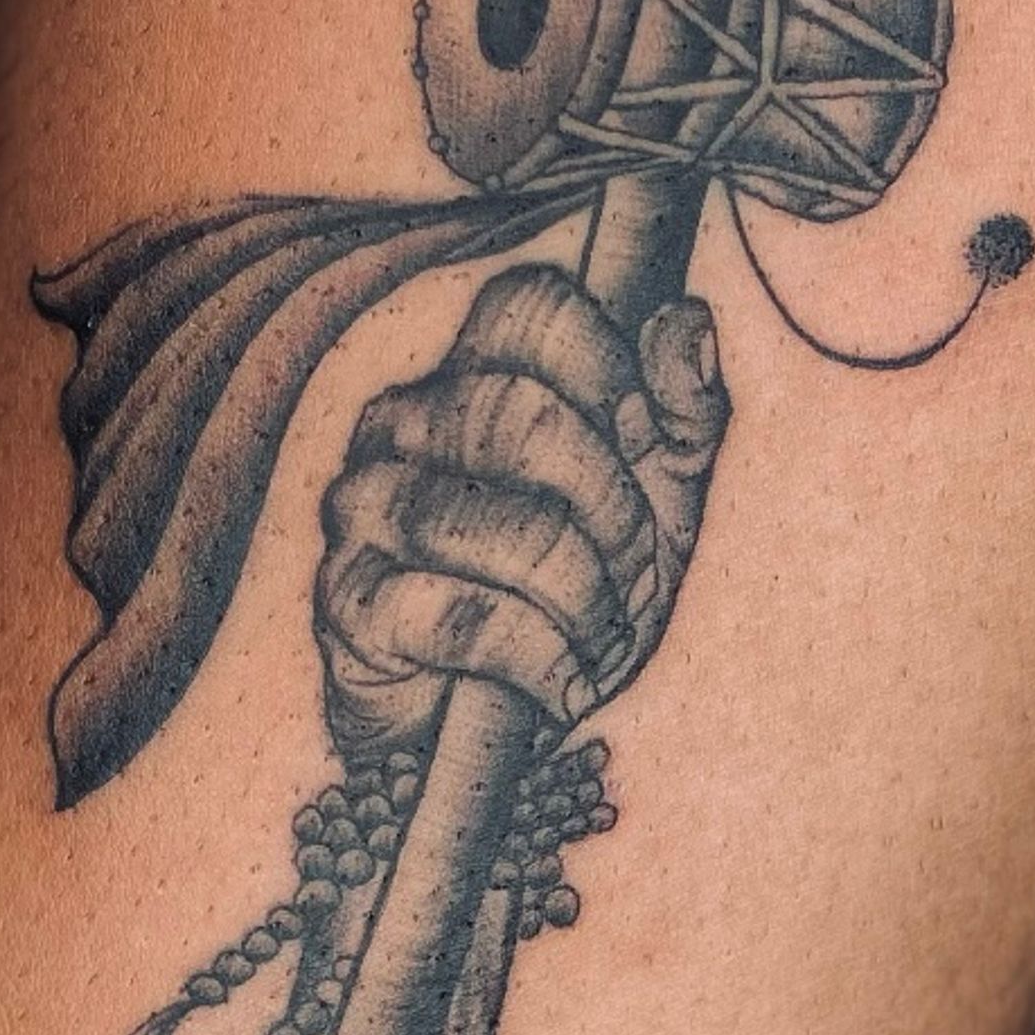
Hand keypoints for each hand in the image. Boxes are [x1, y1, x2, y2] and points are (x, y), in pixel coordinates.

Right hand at [316, 263, 727, 757]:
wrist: (492, 729)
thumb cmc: (574, 597)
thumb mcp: (657, 507)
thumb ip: (682, 416)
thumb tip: (685, 320)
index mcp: (475, 374)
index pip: (530, 305)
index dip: (609, 369)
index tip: (643, 442)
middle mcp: (403, 422)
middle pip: (522, 415)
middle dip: (610, 508)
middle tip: (633, 570)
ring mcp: (365, 507)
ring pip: (500, 525)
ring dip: (581, 596)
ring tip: (596, 635)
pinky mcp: (349, 602)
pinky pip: (462, 618)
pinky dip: (537, 659)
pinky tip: (556, 682)